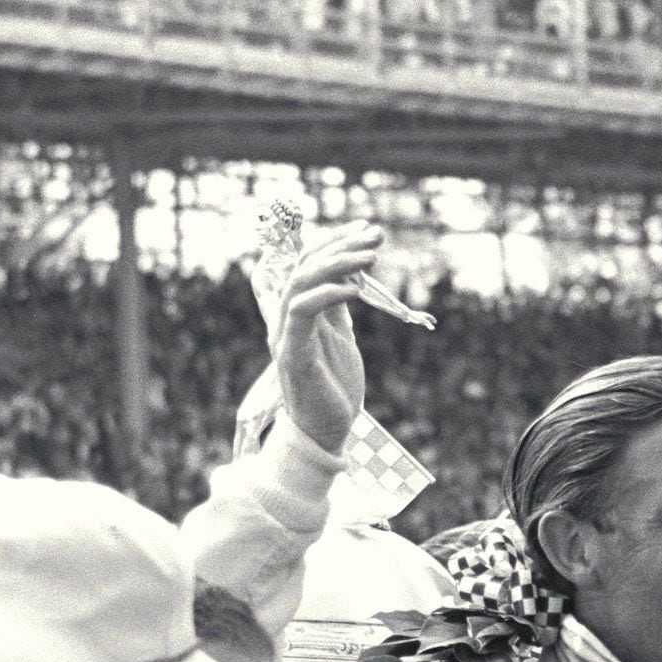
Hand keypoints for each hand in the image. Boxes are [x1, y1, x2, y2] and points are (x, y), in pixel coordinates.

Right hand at [274, 221, 379, 453]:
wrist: (325, 433)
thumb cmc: (333, 389)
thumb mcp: (341, 340)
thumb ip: (337, 311)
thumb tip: (348, 281)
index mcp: (299, 313)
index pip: (307, 264)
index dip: (333, 242)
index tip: (366, 229)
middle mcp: (287, 319)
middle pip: (304, 265)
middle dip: (340, 244)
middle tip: (374, 233)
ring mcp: (287, 335)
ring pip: (301, 281)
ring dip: (336, 263)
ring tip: (371, 255)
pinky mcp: (294, 353)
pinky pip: (303, 312)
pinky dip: (327, 294)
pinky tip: (355, 289)